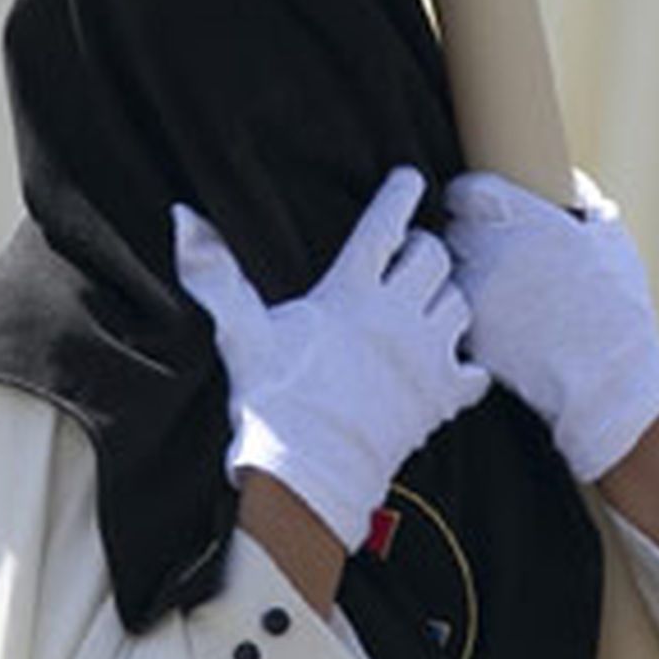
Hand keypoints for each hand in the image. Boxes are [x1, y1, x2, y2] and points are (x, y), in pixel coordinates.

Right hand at [173, 167, 487, 550]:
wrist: (308, 481)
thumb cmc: (272, 404)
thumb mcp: (240, 334)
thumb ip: (215, 274)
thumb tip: (182, 216)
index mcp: (350, 294)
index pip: (384, 227)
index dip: (398, 195)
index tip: (408, 177)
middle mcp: (396, 317)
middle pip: (433, 257)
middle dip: (424, 248)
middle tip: (407, 253)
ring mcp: (424, 357)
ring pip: (459, 304)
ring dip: (445, 297)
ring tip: (424, 302)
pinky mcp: (441, 398)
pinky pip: (476, 369)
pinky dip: (468, 363)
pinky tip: (450, 363)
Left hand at [443, 170, 658, 482]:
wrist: (609, 377)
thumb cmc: (619, 308)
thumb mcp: (612, 241)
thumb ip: (585, 203)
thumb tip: (568, 184)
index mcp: (525, 217)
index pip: (466, 190)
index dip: (468, 199)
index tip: (473, 208)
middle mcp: (492, 247)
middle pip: (449, 228)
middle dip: (462, 237)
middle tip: (482, 252)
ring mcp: (475, 291)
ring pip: (444, 271)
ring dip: (459, 276)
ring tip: (488, 290)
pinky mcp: (467, 331)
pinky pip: (451, 312)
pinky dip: (463, 315)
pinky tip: (491, 323)